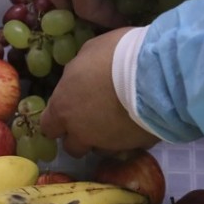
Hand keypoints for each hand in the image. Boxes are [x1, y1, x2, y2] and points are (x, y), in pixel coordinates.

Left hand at [40, 28, 160, 156]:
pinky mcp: (134, 147)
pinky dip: (130, 137)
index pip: (48, 127)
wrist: (155, 76)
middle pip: (73, 147)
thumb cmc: (115, 56)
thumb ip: (77, 74)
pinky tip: (139, 121)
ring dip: (104, 139)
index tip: (66, 113)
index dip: (57, 121)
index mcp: (63, 109)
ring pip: (100, 150)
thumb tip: (77, 80)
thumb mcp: (87, 53)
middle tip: (93, 119)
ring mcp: (108, 144)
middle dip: (79, 136)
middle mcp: (81, 132)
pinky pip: (129, 147)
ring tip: (118, 120)